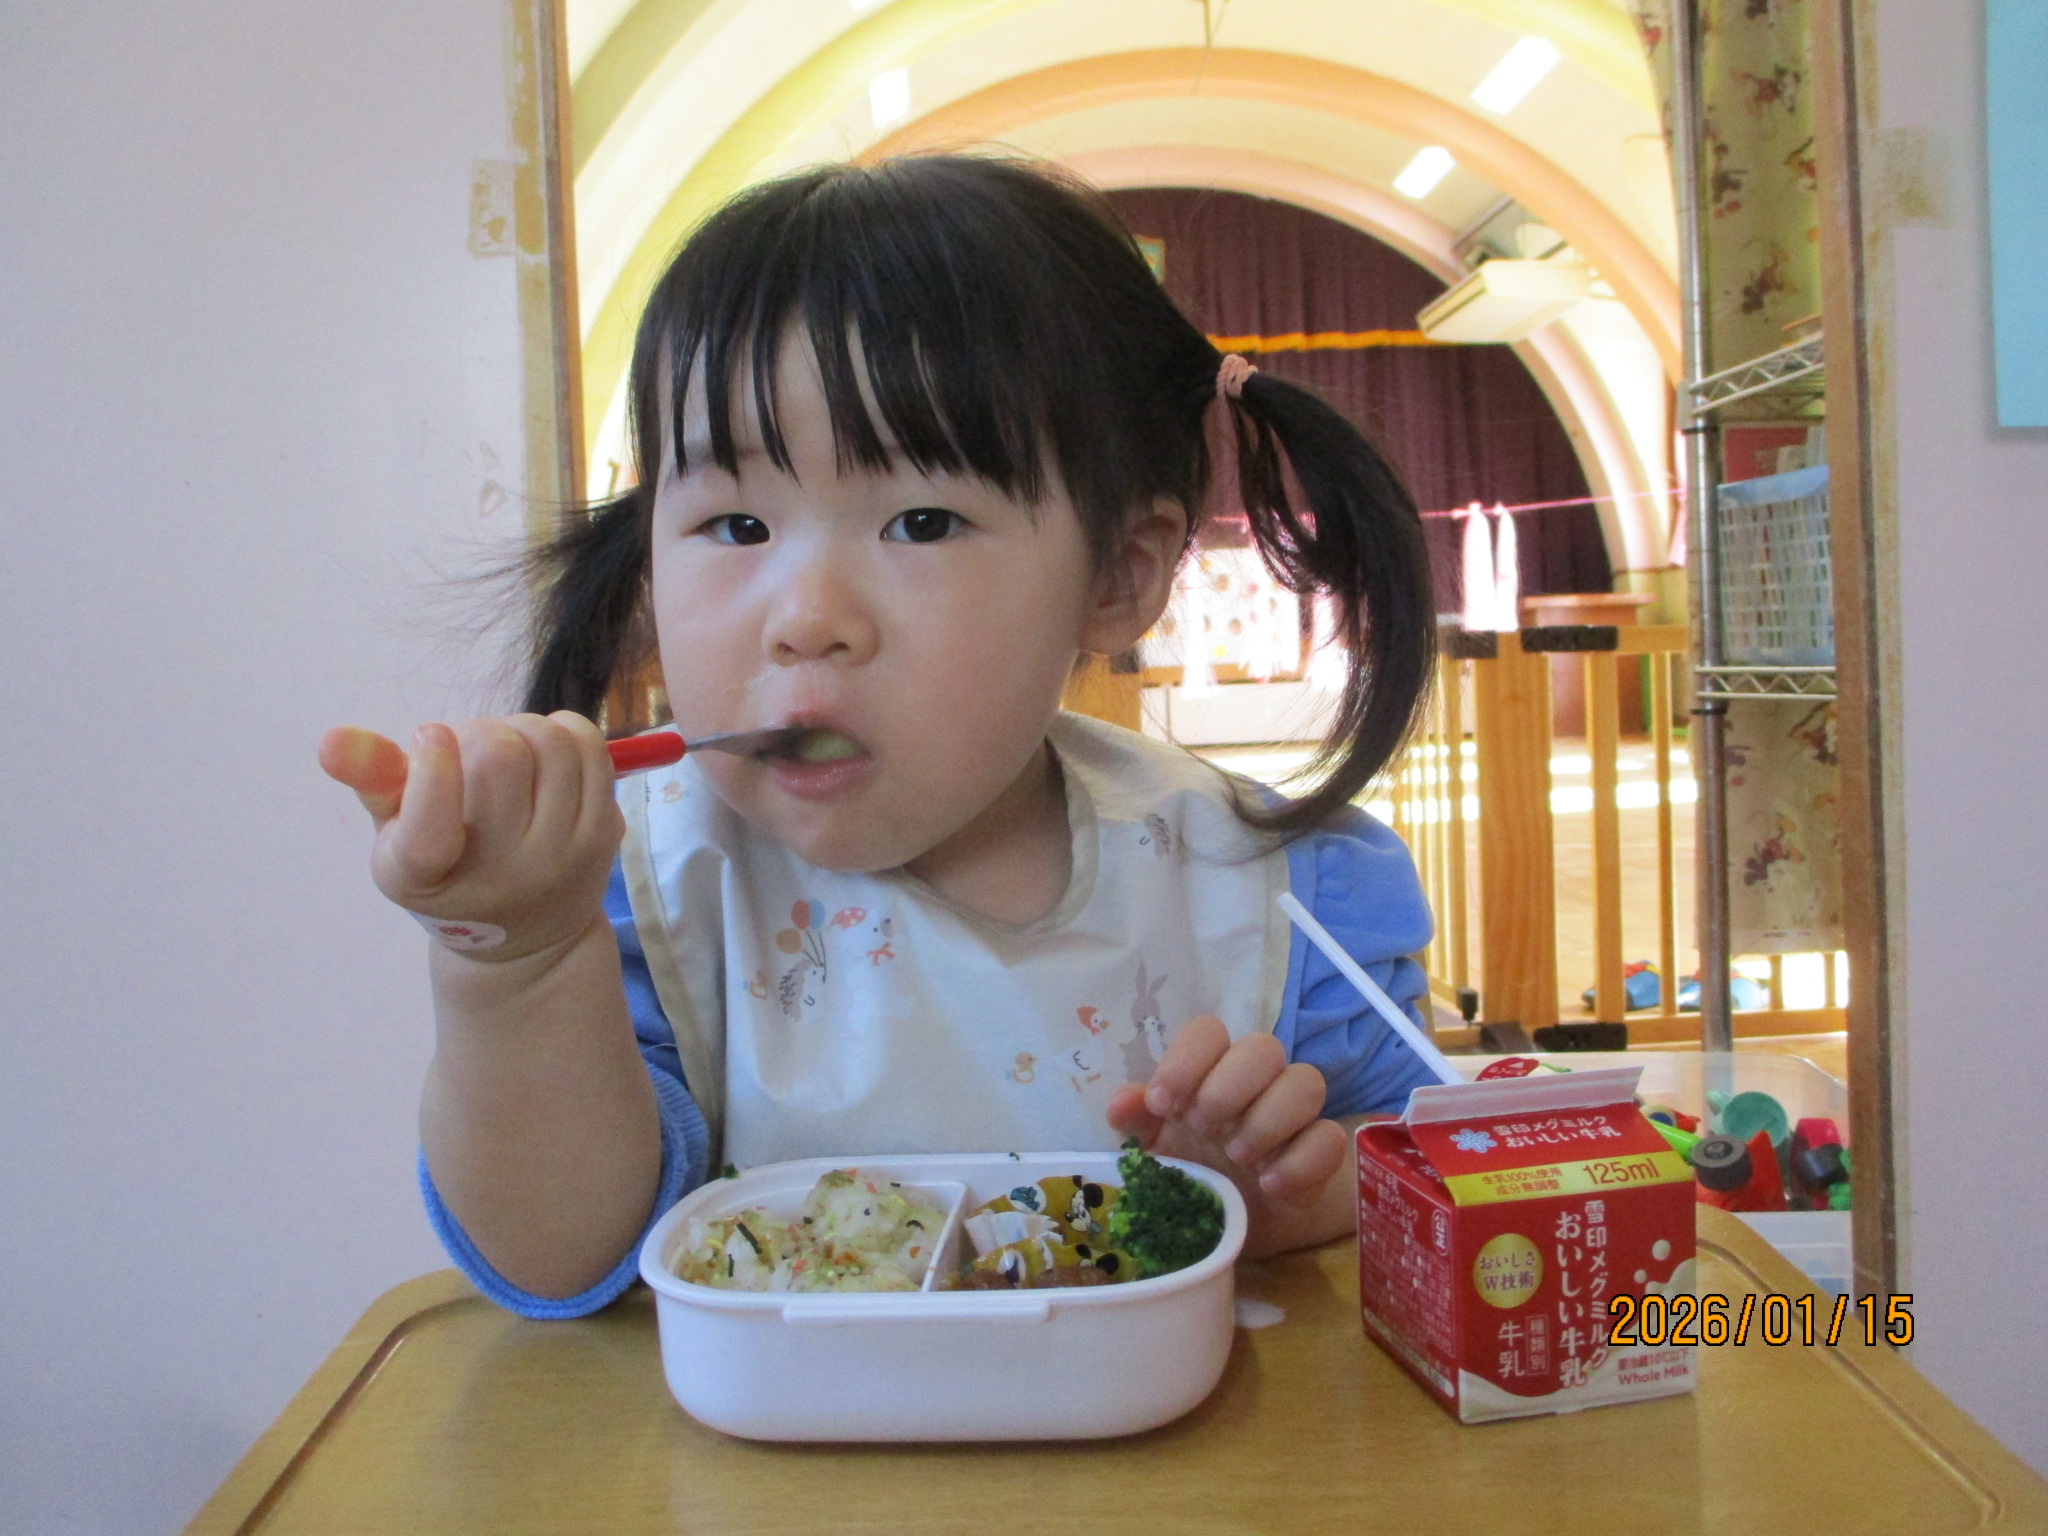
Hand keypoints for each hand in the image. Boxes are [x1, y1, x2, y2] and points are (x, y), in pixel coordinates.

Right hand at [318, 713, 623, 962]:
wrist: (526, 936)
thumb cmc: (449, 869)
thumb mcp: (397, 836)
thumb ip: (371, 782)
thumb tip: (332, 738)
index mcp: (424, 878)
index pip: (429, 824)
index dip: (430, 769)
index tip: (430, 737)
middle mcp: (500, 876)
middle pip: (501, 757)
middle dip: (481, 734)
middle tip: (472, 752)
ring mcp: (560, 858)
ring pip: (550, 744)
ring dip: (523, 728)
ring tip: (508, 753)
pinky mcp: (604, 836)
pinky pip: (590, 748)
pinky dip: (565, 730)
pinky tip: (546, 752)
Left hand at [1106, 1015, 1348, 1249]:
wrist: (1232, 1224)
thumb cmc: (1190, 1172)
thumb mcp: (1154, 1150)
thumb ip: (1137, 1121)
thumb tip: (1122, 1105)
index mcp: (1210, 1072)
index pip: (1208, 1032)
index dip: (1186, 1059)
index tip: (1162, 1105)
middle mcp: (1256, 1083)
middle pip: (1263, 1047)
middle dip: (1229, 1088)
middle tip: (1204, 1130)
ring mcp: (1293, 1115)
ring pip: (1306, 1082)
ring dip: (1267, 1120)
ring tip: (1239, 1158)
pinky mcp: (1320, 1153)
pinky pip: (1329, 1138)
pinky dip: (1300, 1161)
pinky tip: (1271, 1185)